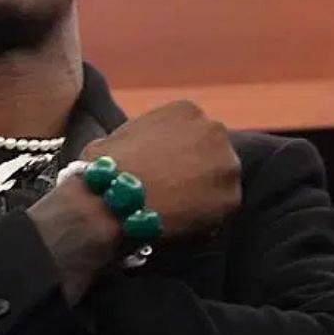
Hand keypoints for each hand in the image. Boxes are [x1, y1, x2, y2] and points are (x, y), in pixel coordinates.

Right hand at [82, 100, 240, 239]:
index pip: (191, 130)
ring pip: (219, 181)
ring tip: (173, 210)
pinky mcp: (231, 198)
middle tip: (171, 189)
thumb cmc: (103, 167)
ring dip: (202, 194)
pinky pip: (219, 210)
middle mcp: (214, 130)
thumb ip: (146, 137)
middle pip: (211, 152)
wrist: (108, 201)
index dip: (176, 151)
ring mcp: (227, 165)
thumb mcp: (121, 134)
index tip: (162, 167)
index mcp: (187, 110)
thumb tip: (146, 149)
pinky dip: (203, 219)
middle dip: (195, 169)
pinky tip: (177, 224)